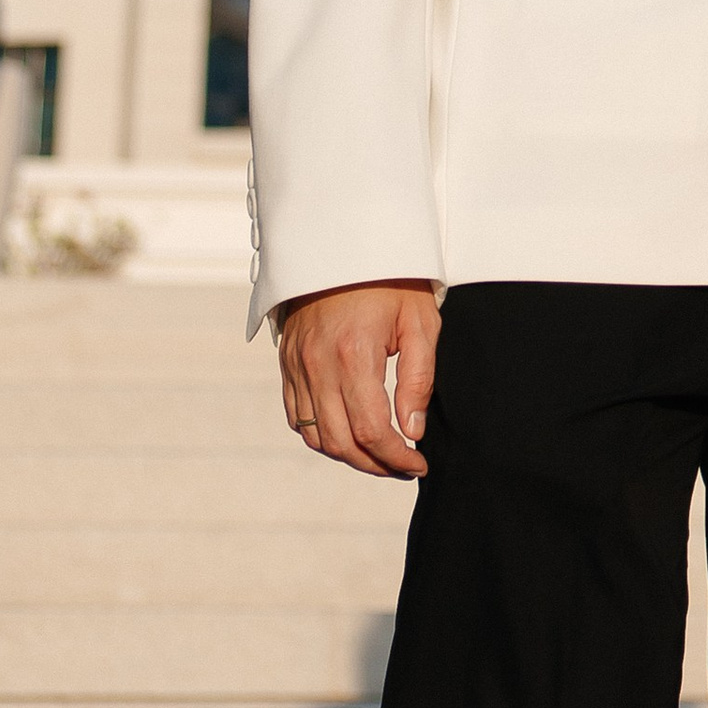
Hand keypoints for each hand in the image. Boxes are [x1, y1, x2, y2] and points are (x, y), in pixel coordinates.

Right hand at [276, 280, 439, 479]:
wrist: (344, 240)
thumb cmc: (391, 279)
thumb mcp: (420, 321)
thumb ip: (418, 379)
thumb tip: (413, 431)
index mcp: (354, 355)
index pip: (372, 431)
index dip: (397, 459)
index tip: (418, 464)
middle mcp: (317, 365)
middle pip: (341, 443)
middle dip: (375, 465)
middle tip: (403, 467)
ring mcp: (297, 365)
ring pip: (315, 436)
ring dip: (347, 455)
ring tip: (379, 454)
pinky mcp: (287, 362)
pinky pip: (296, 416)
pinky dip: (320, 434)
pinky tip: (347, 432)